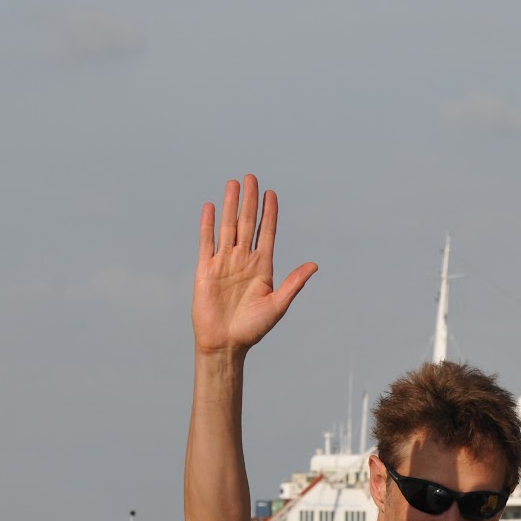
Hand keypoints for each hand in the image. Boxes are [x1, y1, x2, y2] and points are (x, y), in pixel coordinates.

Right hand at [193, 175, 317, 355]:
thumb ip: (293, 283)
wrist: (225, 343)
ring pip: (228, 227)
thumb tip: (314, 265)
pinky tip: (210, 206)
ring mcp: (224, 263)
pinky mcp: (205, 269)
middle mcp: (243, 260)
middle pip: (247, 224)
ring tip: (233, 184)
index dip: (270, 213)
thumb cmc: (253, 328)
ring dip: (231, 205)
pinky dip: (208, 224)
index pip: (267, 233)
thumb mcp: (278, 305)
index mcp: (263, 267)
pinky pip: (207, 242)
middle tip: (252, 177)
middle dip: (251, 201)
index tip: (272, 194)